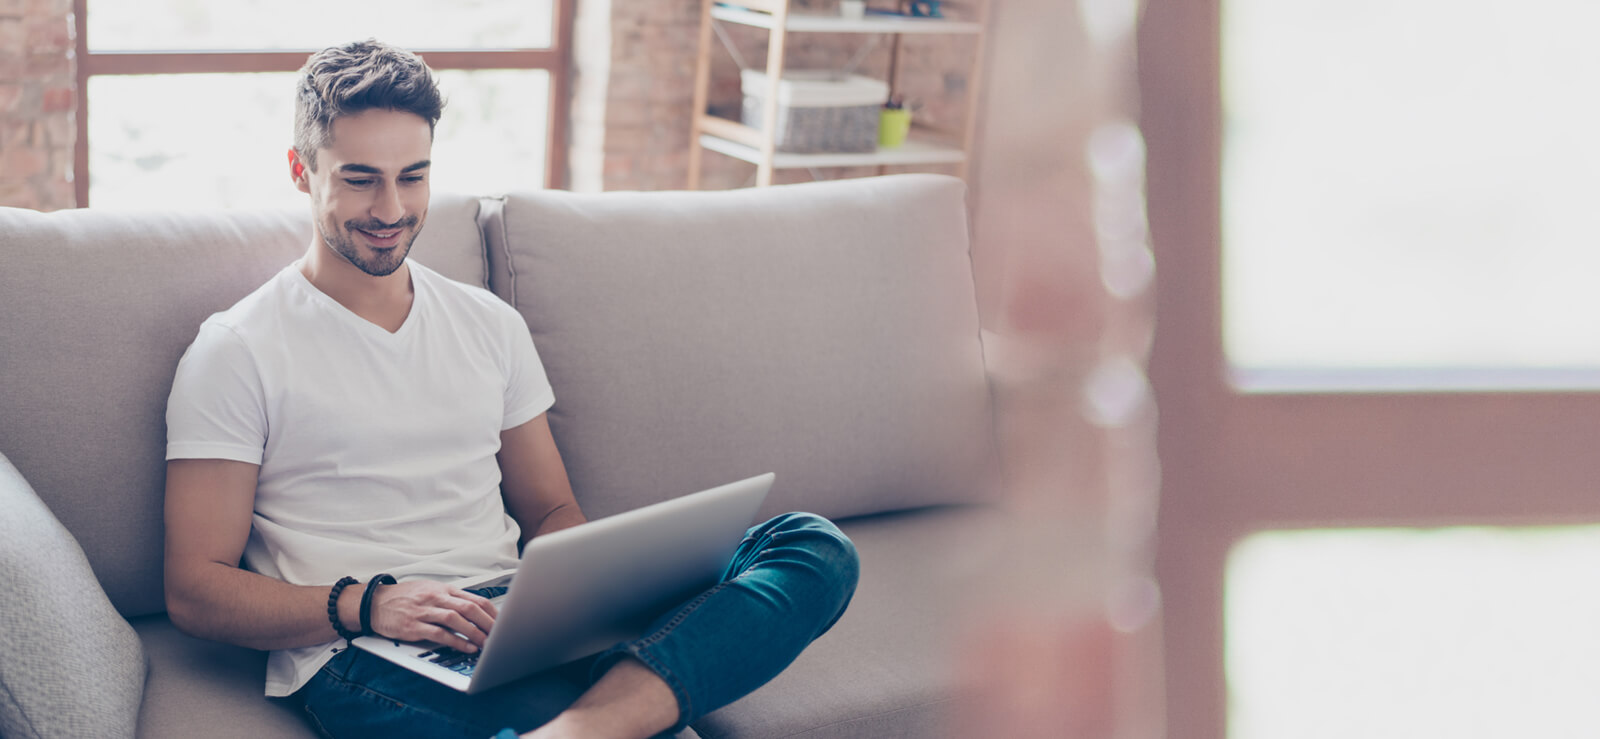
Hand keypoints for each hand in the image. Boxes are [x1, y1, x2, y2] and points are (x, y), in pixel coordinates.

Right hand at [368, 580, 497, 653]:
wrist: (374, 602)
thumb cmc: (405, 598)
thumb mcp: (430, 590)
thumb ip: (452, 599)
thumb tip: (476, 609)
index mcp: (443, 589)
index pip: (475, 599)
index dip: (492, 612)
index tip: (503, 623)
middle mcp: (436, 598)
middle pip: (469, 608)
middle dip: (488, 623)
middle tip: (499, 635)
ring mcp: (424, 611)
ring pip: (456, 620)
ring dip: (475, 633)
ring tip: (486, 644)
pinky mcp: (413, 626)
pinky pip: (439, 634)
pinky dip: (456, 641)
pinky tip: (466, 647)